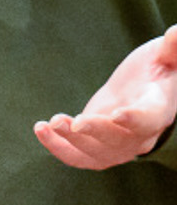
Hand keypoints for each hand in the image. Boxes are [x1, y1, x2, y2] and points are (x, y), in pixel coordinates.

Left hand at [34, 26, 176, 169]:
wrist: (143, 92)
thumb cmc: (157, 69)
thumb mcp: (166, 55)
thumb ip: (172, 47)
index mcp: (158, 110)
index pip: (149, 119)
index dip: (134, 119)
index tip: (117, 114)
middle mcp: (140, 135)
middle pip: (118, 140)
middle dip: (94, 132)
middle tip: (73, 121)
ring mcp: (117, 146)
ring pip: (95, 154)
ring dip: (69, 142)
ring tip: (49, 123)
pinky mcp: (96, 148)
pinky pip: (76, 157)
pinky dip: (57, 147)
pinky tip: (40, 128)